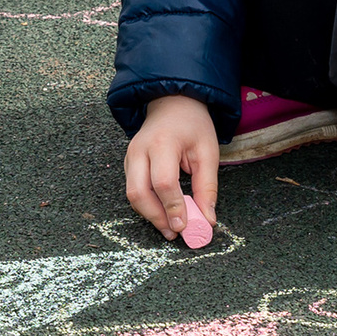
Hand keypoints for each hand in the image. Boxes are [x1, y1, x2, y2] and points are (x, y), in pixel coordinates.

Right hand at [123, 95, 217, 240]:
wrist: (173, 103)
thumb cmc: (193, 126)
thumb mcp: (208, 152)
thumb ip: (207, 187)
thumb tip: (208, 220)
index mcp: (163, 143)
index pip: (163, 182)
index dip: (173, 207)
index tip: (184, 226)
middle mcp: (140, 150)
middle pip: (138, 192)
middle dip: (156, 217)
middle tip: (174, 233)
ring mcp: (130, 156)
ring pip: (132, 194)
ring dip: (150, 214)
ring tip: (170, 227)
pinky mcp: (127, 163)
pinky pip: (133, 189)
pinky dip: (146, 205)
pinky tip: (162, 212)